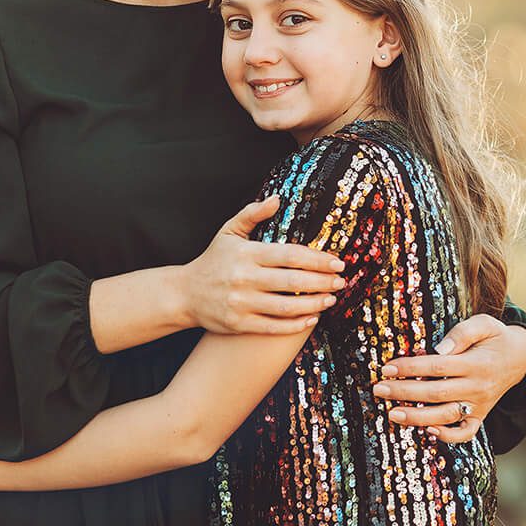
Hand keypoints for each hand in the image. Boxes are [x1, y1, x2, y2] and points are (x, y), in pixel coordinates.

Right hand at [180, 196, 348, 334]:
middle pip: (292, 281)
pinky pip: (273, 327)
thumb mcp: (228, 232)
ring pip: (286, 307)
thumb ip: (252, 214)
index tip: (337, 261)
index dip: (317, 259)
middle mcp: (244, 278)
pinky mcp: (239, 324)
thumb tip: (276, 199)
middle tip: (341, 281)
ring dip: (314, 304)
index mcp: (246, 254)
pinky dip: (295, 325)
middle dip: (322, 282)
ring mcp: (241, 303)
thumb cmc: (213, 260)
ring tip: (331, 298)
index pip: (289, 255)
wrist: (184, 294)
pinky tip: (312, 318)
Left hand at [373, 314, 525, 442]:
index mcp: (476, 363)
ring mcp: (479, 404)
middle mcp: (478, 387)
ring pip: (446, 416)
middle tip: (378, 389)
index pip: (437, 366)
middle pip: (436, 393)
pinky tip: (427, 431)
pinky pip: (465, 433)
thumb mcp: (484, 324)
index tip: (387, 368)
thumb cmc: (494, 337)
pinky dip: (448, 436)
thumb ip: (462, 333)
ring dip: (417, 417)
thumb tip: (439, 348)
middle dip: (404, 392)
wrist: (520, 358)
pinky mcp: (480, 416)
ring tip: (392, 414)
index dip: (410, 368)